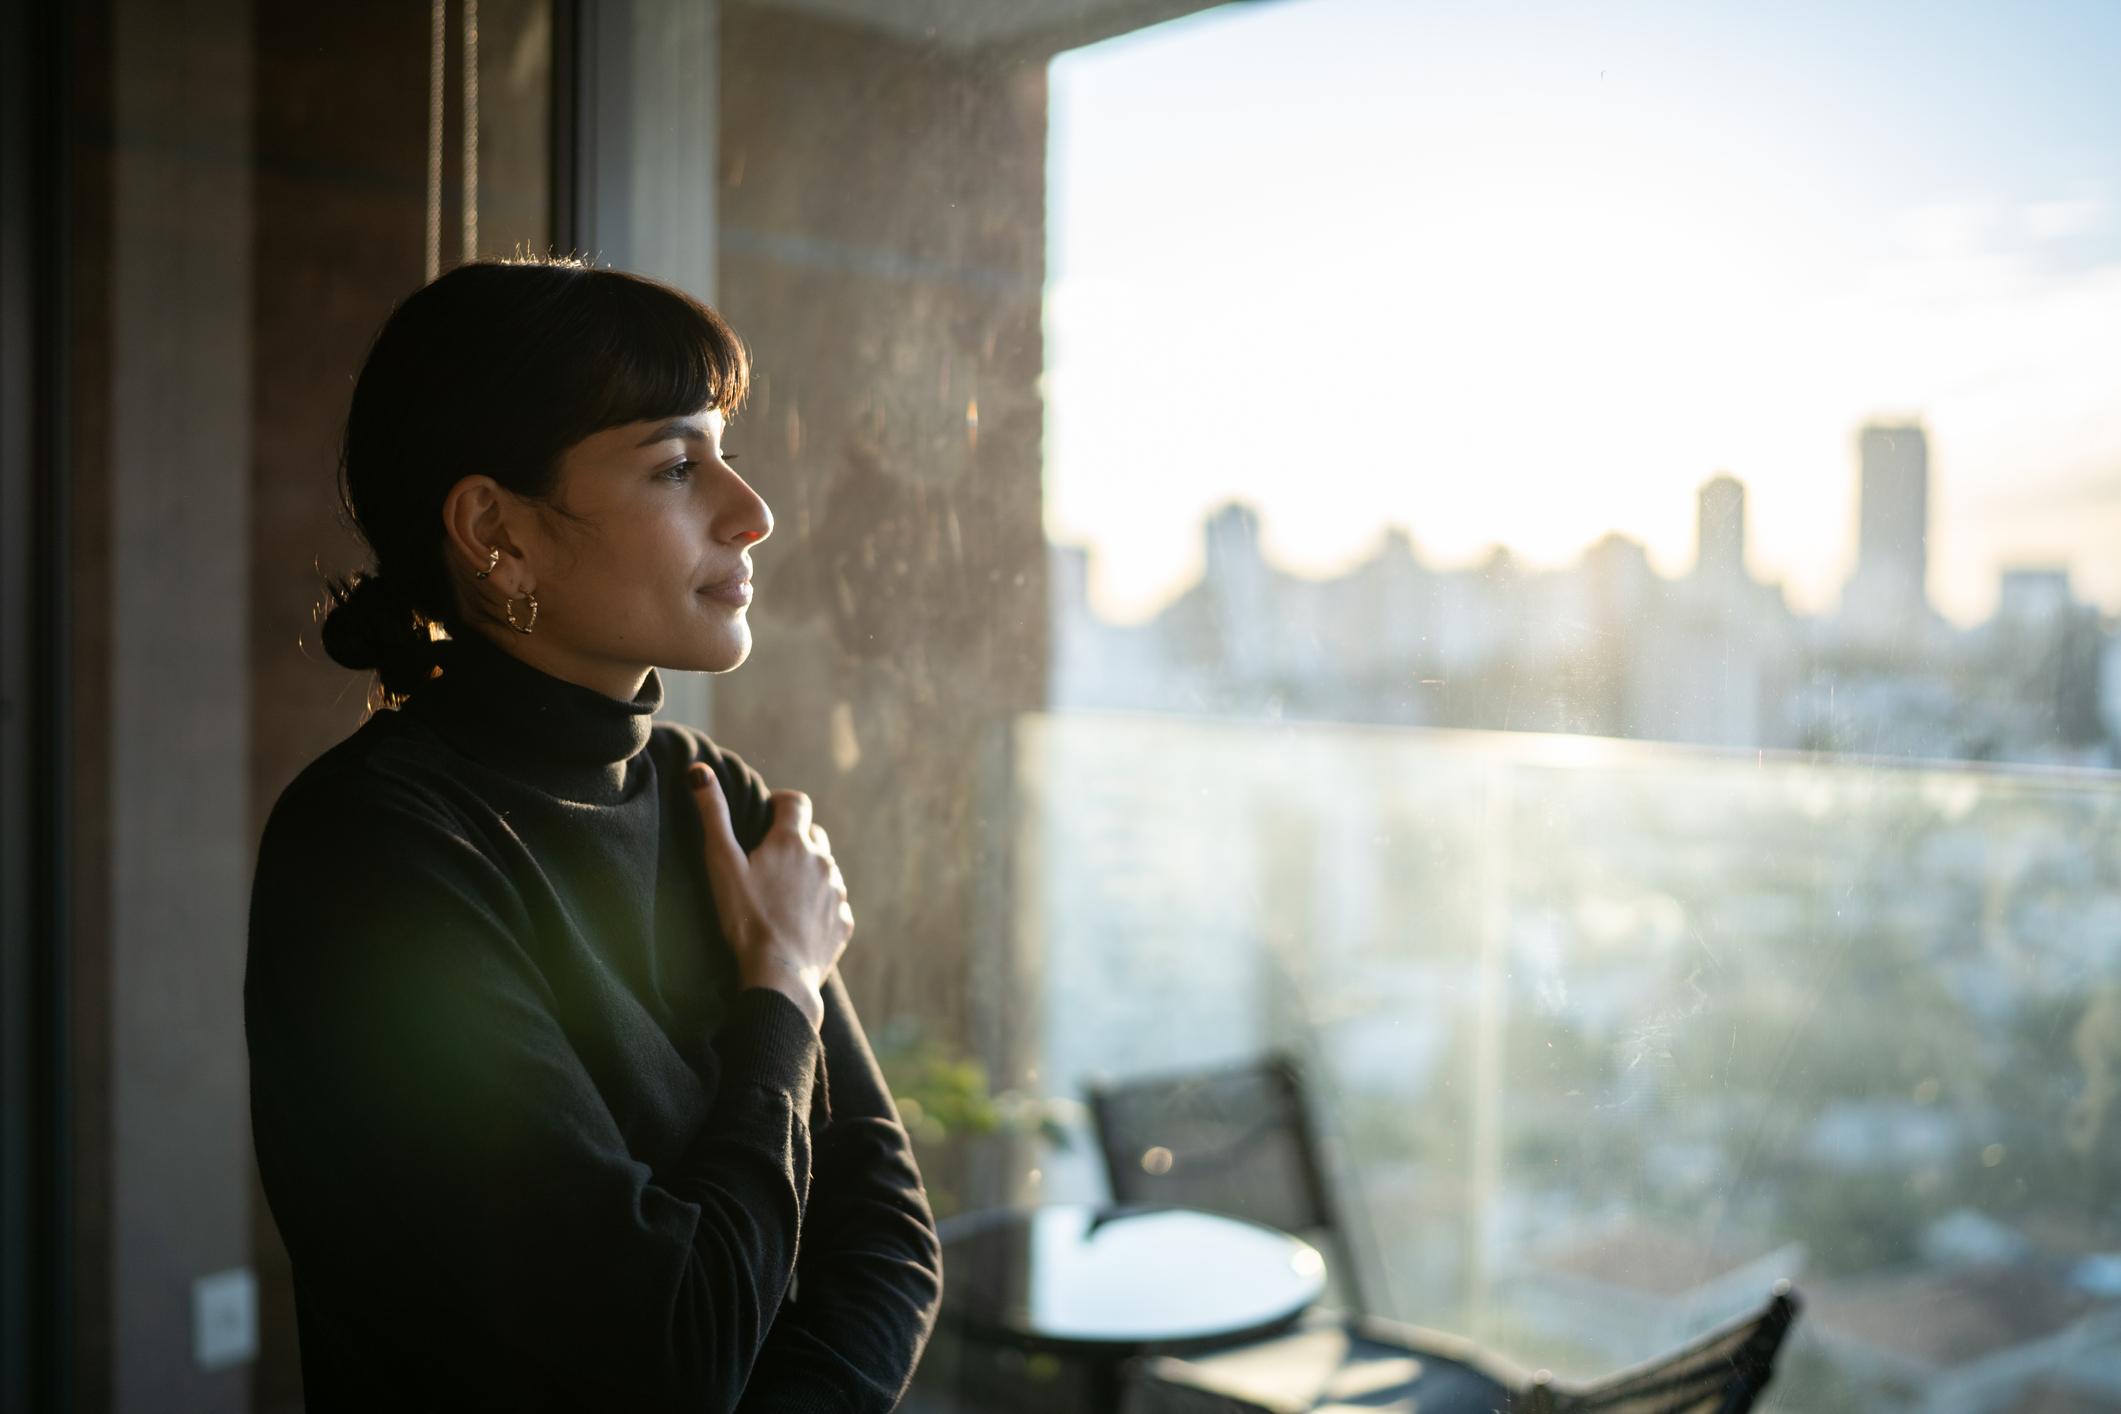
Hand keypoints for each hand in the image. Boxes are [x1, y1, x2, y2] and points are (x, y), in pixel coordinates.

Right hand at [688, 763, 853, 1030]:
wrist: (778, 976)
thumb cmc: (745, 919)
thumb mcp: (722, 864)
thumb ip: (712, 815)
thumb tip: (699, 770)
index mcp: (793, 842)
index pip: (797, 802)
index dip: (782, 803)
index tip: (767, 815)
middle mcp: (822, 861)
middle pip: (813, 835)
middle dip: (795, 840)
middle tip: (769, 861)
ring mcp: (837, 892)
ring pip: (825, 870)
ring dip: (808, 874)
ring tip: (781, 896)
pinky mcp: (844, 922)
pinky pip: (834, 904)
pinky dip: (819, 906)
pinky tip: (797, 922)